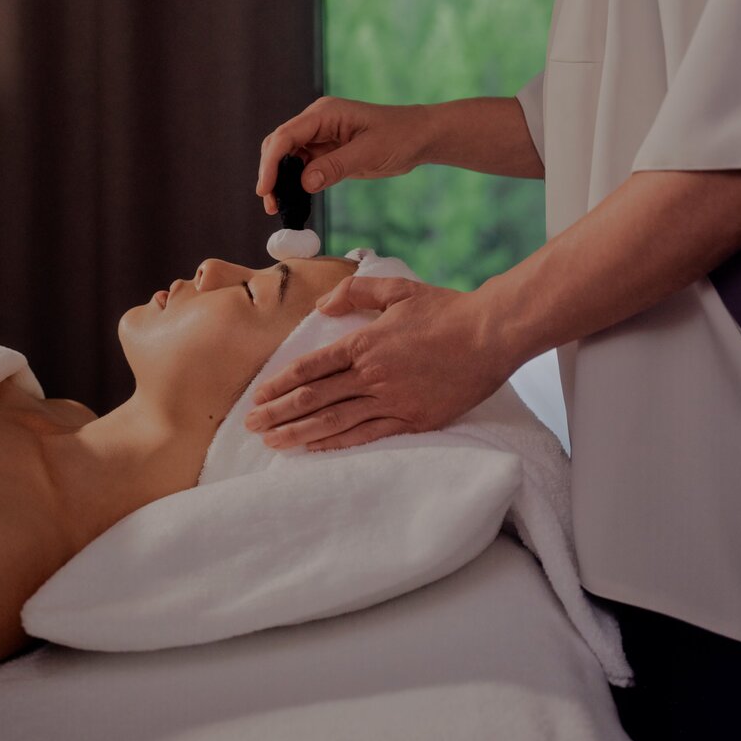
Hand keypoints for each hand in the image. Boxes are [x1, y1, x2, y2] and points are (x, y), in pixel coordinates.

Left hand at [242, 275, 519, 450]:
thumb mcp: (396, 289)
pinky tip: (316, 450)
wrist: (489, 335)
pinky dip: (339, 444)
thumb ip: (355, 293)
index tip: (258, 396)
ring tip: (273, 443)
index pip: (311, 367)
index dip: (281, 383)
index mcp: (365, 342)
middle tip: (251, 425)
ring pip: (336, 421)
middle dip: (280, 412)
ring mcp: (392, 400)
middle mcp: (372, 374)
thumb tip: (322, 306)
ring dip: (300, 433)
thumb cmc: (445, 309)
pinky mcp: (413, 419)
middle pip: (315, 397)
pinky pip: (368, 435)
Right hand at [256, 96, 434, 213]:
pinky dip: (295, 183)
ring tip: (278, 207)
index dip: (271, 163)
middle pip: (280, 145)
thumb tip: (304, 184)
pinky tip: (295, 200)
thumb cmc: (399, 137)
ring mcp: (320, 136)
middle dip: (271, 173)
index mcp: (324, 113)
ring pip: (288, 158)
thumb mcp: (369, 153)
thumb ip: (335, 167)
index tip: (265, 189)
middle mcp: (317, 122)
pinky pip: (303, 167)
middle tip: (271, 204)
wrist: (419, 137)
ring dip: (281, 181)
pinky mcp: (327, 151)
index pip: (286, 136)